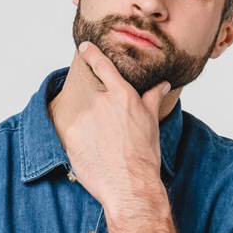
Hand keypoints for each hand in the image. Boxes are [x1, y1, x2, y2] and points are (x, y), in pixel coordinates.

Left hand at [58, 41, 169, 212]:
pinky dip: (80, 143)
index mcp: (122, 95)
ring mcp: (83, 117)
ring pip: (83, 119)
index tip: (84, 47)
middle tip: (112, 137)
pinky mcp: (69, 135)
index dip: (92, 54)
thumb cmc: (144, 157)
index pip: (104, 66)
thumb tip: (162, 83)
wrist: (129, 185)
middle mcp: (101, 101)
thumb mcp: (151, 123)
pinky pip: (73, 134)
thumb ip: (151, 98)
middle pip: (94, 101)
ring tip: (105, 149)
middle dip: (99, 115)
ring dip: (90, 130)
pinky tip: (93, 155)